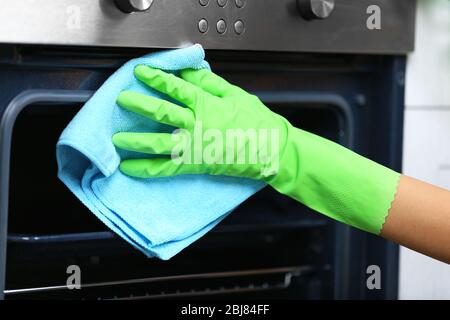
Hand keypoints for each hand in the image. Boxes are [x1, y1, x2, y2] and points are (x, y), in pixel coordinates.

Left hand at [112, 65, 289, 179]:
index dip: (156, 79)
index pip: (175, 88)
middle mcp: (196, 124)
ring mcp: (194, 146)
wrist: (271, 150)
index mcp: (207, 104)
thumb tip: (188, 70)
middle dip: (139, 105)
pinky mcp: (195, 164)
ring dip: (135, 141)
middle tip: (122, 100)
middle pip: (161, 113)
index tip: (140, 72)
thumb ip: (209, 83)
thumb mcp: (235, 94)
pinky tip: (130, 168)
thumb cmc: (257, 122)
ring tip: (117, 139)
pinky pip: (166, 168)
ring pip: (158, 143)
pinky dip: (146, 169)